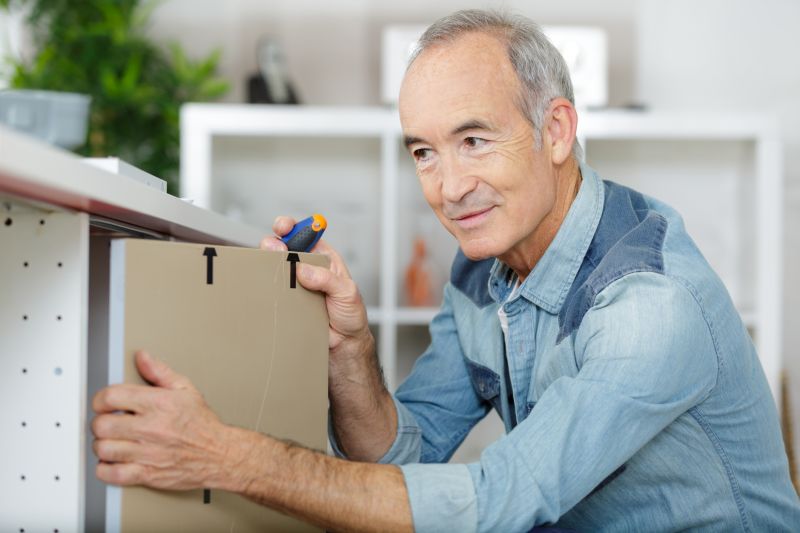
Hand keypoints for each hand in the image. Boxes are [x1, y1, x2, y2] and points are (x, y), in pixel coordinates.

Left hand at [91, 351, 232, 489]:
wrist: (220, 453)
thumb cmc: (203, 424)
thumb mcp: (186, 389)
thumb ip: (160, 372)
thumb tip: (142, 357)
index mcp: (159, 404)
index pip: (111, 397)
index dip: (100, 399)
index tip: (103, 403)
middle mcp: (152, 428)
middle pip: (102, 425)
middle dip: (100, 423)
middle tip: (107, 423)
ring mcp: (149, 452)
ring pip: (104, 449)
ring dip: (102, 445)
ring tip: (111, 441)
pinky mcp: (148, 474)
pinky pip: (113, 474)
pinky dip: (106, 469)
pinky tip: (112, 461)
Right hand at [261, 216, 371, 360]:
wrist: (344, 344)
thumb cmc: (351, 316)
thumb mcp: (347, 292)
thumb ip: (328, 279)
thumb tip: (304, 269)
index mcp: (324, 258)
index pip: (306, 234)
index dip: (293, 227)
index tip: (285, 227)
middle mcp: (307, 268)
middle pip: (284, 247)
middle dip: (275, 243)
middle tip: (273, 248)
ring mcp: (294, 285)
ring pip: (275, 268)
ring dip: (269, 265)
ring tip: (270, 267)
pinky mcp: (286, 301)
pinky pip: (273, 290)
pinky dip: (267, 287)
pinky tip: (267, 287)